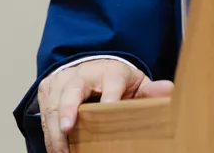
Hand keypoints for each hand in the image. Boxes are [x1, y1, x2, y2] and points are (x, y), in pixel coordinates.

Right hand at [37, 58, 173, 152]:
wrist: (91, 68)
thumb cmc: (116, 81)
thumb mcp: (136, 83)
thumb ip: (150, 91)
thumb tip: (168, 89)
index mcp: (111, 70)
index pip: (112, 82)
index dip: (110, 96)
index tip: (109, 108)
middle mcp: (84, 72)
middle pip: (73, 90)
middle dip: (69, 109)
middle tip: (68, 129)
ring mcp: (63, 80)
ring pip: (54, 105)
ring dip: (55, 131)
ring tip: (62, 152)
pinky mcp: (48, 89)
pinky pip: (45, 114)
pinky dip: (49, 133)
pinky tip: (56, 149)